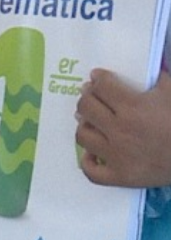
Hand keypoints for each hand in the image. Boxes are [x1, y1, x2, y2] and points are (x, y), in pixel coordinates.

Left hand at [76, 69, 170, 187]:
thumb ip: (157, 76)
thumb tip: (148, 62)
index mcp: (133, 108)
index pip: (101, 87)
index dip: (98, 78)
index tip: (97, 77)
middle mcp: (119, 131)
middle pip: (85, 107)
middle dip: (87, 98)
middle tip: (91, 96)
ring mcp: (118, 156)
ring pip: (82, 136)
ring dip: (85, 125)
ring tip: (91, 121)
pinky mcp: (121, 177)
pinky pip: (91, 171)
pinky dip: (88, 161)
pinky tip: (93, 152)